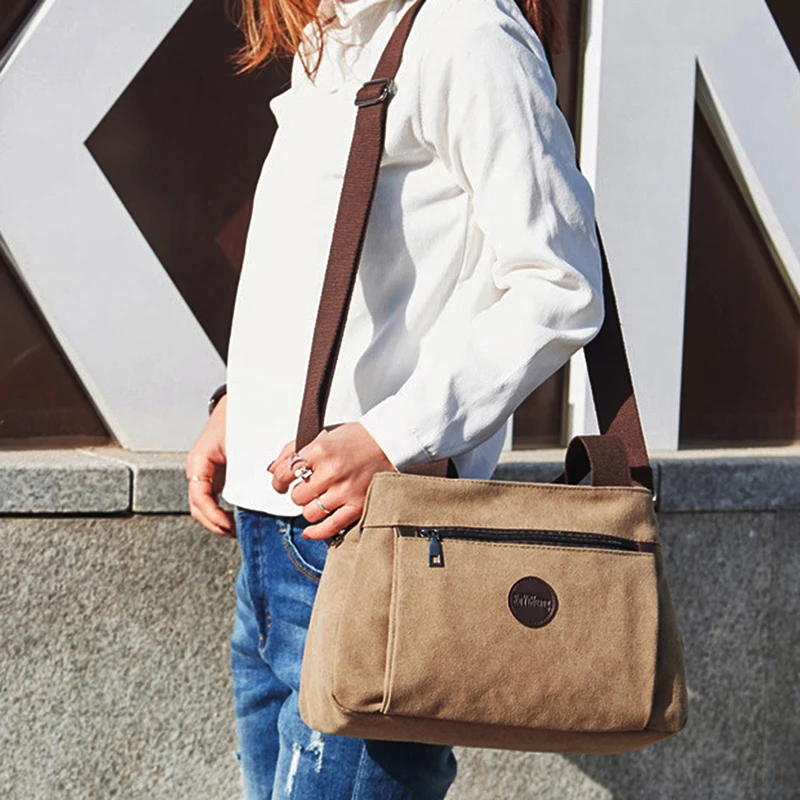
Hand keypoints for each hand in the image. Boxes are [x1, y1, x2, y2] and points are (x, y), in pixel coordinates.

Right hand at [185, 396, 234, 537]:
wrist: (233, 405)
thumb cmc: (235, 418)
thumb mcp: (240, 442)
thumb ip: (248, 464)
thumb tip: (267, 483)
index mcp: (198, 461)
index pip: (199, 496)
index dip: (212, 514)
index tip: (228, 525)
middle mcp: (198, 470)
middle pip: (198, 507)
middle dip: (215, 523)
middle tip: (235, 533)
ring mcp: (205, 474)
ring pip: (204, 506)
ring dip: (218, 521)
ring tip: (236, 530)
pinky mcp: (214, 476)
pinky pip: (213, 499)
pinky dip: (222, 512)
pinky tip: (236, 519)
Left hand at [268, 422, 397, 539]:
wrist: (392, 443)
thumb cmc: (359, 438)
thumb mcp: (324, 434)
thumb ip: (294, 449)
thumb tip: (272, 469)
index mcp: (321, 449)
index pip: (284, 473)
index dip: (278, 481)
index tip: (281, 484)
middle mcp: (331, 471)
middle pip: (297, 495)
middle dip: (300, 493)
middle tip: (310, 487)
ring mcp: (345, 491)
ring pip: (309, 513)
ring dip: (311, 508)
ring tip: (320, 499)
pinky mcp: (357, 506)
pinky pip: (329, 527)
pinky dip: (317, 532)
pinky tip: (311, 530)